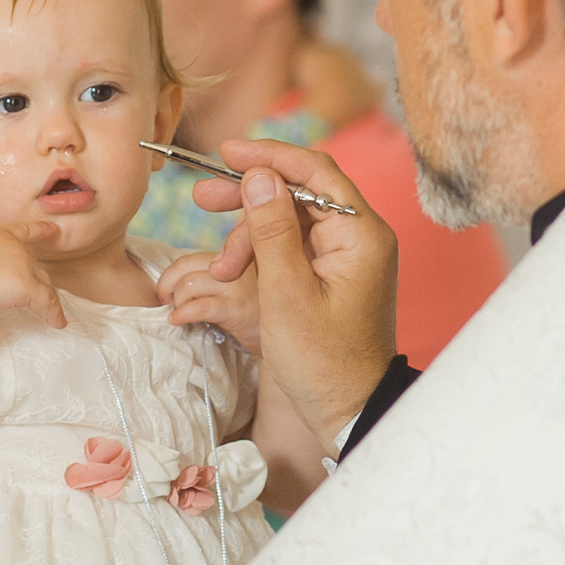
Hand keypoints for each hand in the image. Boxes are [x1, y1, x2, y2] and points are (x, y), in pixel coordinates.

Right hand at [0, 222, 66, 329]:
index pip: (24, 230)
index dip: (41, 230)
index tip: (54, 230)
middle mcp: (13, 246)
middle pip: (36, 266)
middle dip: (40, 283)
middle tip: (43, 298)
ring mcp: (21, 264)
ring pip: (44, 285)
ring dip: (48, 301)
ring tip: (53, 315)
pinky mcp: (25, 285)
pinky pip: (47, 302)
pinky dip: (54, 314)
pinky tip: (58, 323)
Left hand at [158, 250, 260, 351]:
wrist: (291, 340)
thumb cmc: (261, 316)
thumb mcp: (241, 287)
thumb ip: (218, 278)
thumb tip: (176, 284)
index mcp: (236, 257)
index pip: (191, 259)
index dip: (171, 275)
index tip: (167, 292)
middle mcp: (239, 265)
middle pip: (184, 267)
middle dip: (166, 286)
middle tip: (165, 302)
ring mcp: (239, 286)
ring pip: (188, 285)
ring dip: (176, 302)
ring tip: (179, 314)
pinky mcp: (238, 308)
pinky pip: (199, 307)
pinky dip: (182, 314)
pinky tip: (178, 321)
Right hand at [189, 138, 396, 450]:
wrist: (348, 411)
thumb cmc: (322, 361)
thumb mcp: (286, 292)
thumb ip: (272, 230)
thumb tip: (260, 176)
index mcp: (361, 235)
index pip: (316, 172)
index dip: (269, 157)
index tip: (226, 153)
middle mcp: (361, 238)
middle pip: (300, 192)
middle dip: (250, 195)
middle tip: (203, 197)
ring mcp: (349, 257)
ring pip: (292, 220)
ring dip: (251, 233)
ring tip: (220, 267)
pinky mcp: (335, 275)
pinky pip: (295, 246)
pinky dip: (263, 253)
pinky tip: (235, 271)